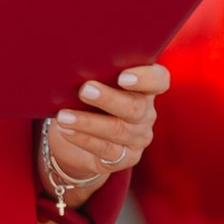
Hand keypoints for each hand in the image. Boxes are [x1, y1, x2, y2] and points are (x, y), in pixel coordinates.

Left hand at [41, 62, 169, 204]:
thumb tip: (72, 65)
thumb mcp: (93, 84)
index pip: (158, 80)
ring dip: (88, 122)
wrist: (76, 140)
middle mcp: (146, 113)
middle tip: (85, 90)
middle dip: (109, 99)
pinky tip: (67, 131)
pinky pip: (106, 150)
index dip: (146, 78)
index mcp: (144, 88)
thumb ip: (94, 74)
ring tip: (64, 116)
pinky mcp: (125, 158)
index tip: (123, 77)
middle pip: (136, 107)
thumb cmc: (85, 100)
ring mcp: (138, 138)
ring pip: (119, 130)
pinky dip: (84, 139)